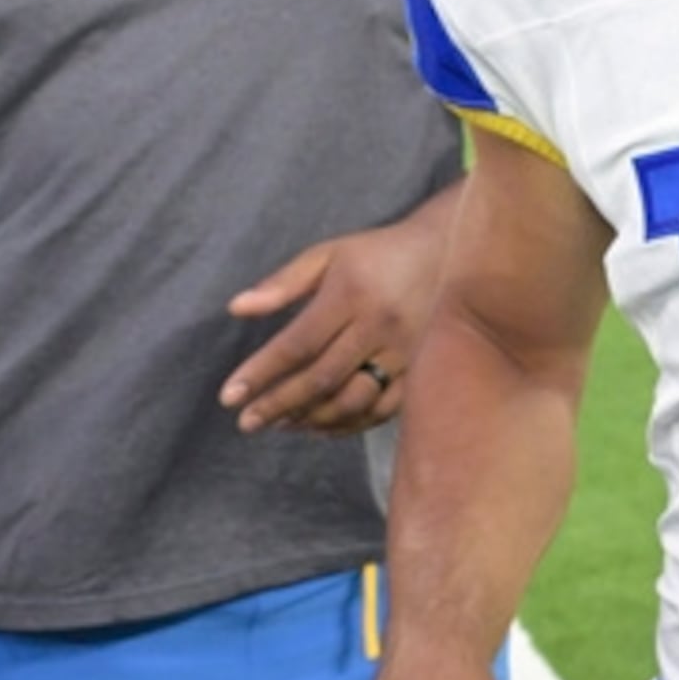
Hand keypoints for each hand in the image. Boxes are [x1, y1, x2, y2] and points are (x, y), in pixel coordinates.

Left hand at [219, 195, 458, 433]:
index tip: (229, 396)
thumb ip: (282, 283)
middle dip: (278, 405)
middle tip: (246, 423)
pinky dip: (347, 424)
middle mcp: (378, 327)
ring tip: (280, 424)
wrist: (450, 253)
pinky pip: (381, 409)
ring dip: (311, 418)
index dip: (260, 374)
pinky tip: (320, 426)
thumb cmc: (376, 254)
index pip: (297, 344)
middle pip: (321, 379)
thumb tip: (236, 308)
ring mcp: (404, 353)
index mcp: (350, 295)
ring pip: (352, 401)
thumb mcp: (328, 255)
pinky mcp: (420, 371)